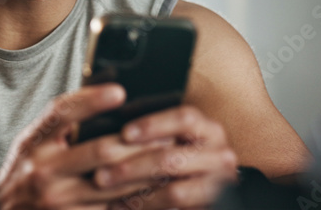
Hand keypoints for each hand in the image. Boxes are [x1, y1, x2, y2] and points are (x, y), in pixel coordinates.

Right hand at [0, 84, 173, 208]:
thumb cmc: (24, 171)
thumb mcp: (32, 141)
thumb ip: (61, 122)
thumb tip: (105, 93)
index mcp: (34, 143)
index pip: (62, 113)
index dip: (92, 100)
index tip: (120, 91)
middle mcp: (44, 171)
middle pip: (101, 151)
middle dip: (138, 142)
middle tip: (166, 132)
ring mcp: (58, 201)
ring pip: (114, 183)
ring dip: (146, 170)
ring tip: (169, 158)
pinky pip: (113, 208)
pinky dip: (136, 198)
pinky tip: (154, 188)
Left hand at [92, 105, 238, 209]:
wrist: (202, 187)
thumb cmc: (179, 157)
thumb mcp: (173, 138)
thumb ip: (153, 131)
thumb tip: (116, 120)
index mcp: (208, 129)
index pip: (184, 119)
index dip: (153, 124)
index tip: (124, 133)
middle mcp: (219, 155)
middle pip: (172, 158)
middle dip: (132, 167)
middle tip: (100, 175)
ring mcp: (218, 184)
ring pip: (173, 191)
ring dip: (136, 194)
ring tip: (109, 194)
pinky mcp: (212, 203)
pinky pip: (175, 207)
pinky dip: (145, 207)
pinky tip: (120, 206)